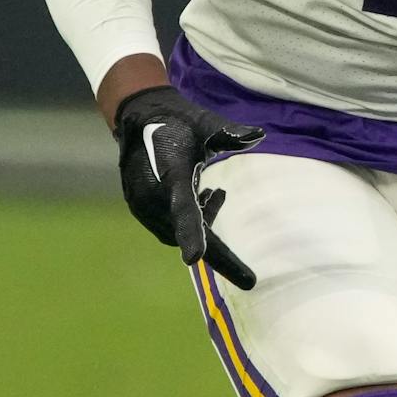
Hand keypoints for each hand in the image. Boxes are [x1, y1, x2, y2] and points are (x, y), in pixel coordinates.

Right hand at [112, 85, 264, 287]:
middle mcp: (151, 195)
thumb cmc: (177, 120)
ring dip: (202, 226)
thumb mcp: (204, 122)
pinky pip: (167, 225)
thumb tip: (258, 135)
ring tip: (217, 194)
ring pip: (176, 231)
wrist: (138, 118)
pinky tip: (204, 197)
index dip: (191, 233)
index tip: (195, 259)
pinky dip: (189, 220)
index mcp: (170, 174)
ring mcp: (142, 204)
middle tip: (248, 278)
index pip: (182, 208)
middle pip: (185, 233)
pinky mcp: (140, 207)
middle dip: (218, 253)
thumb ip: (227, 132)